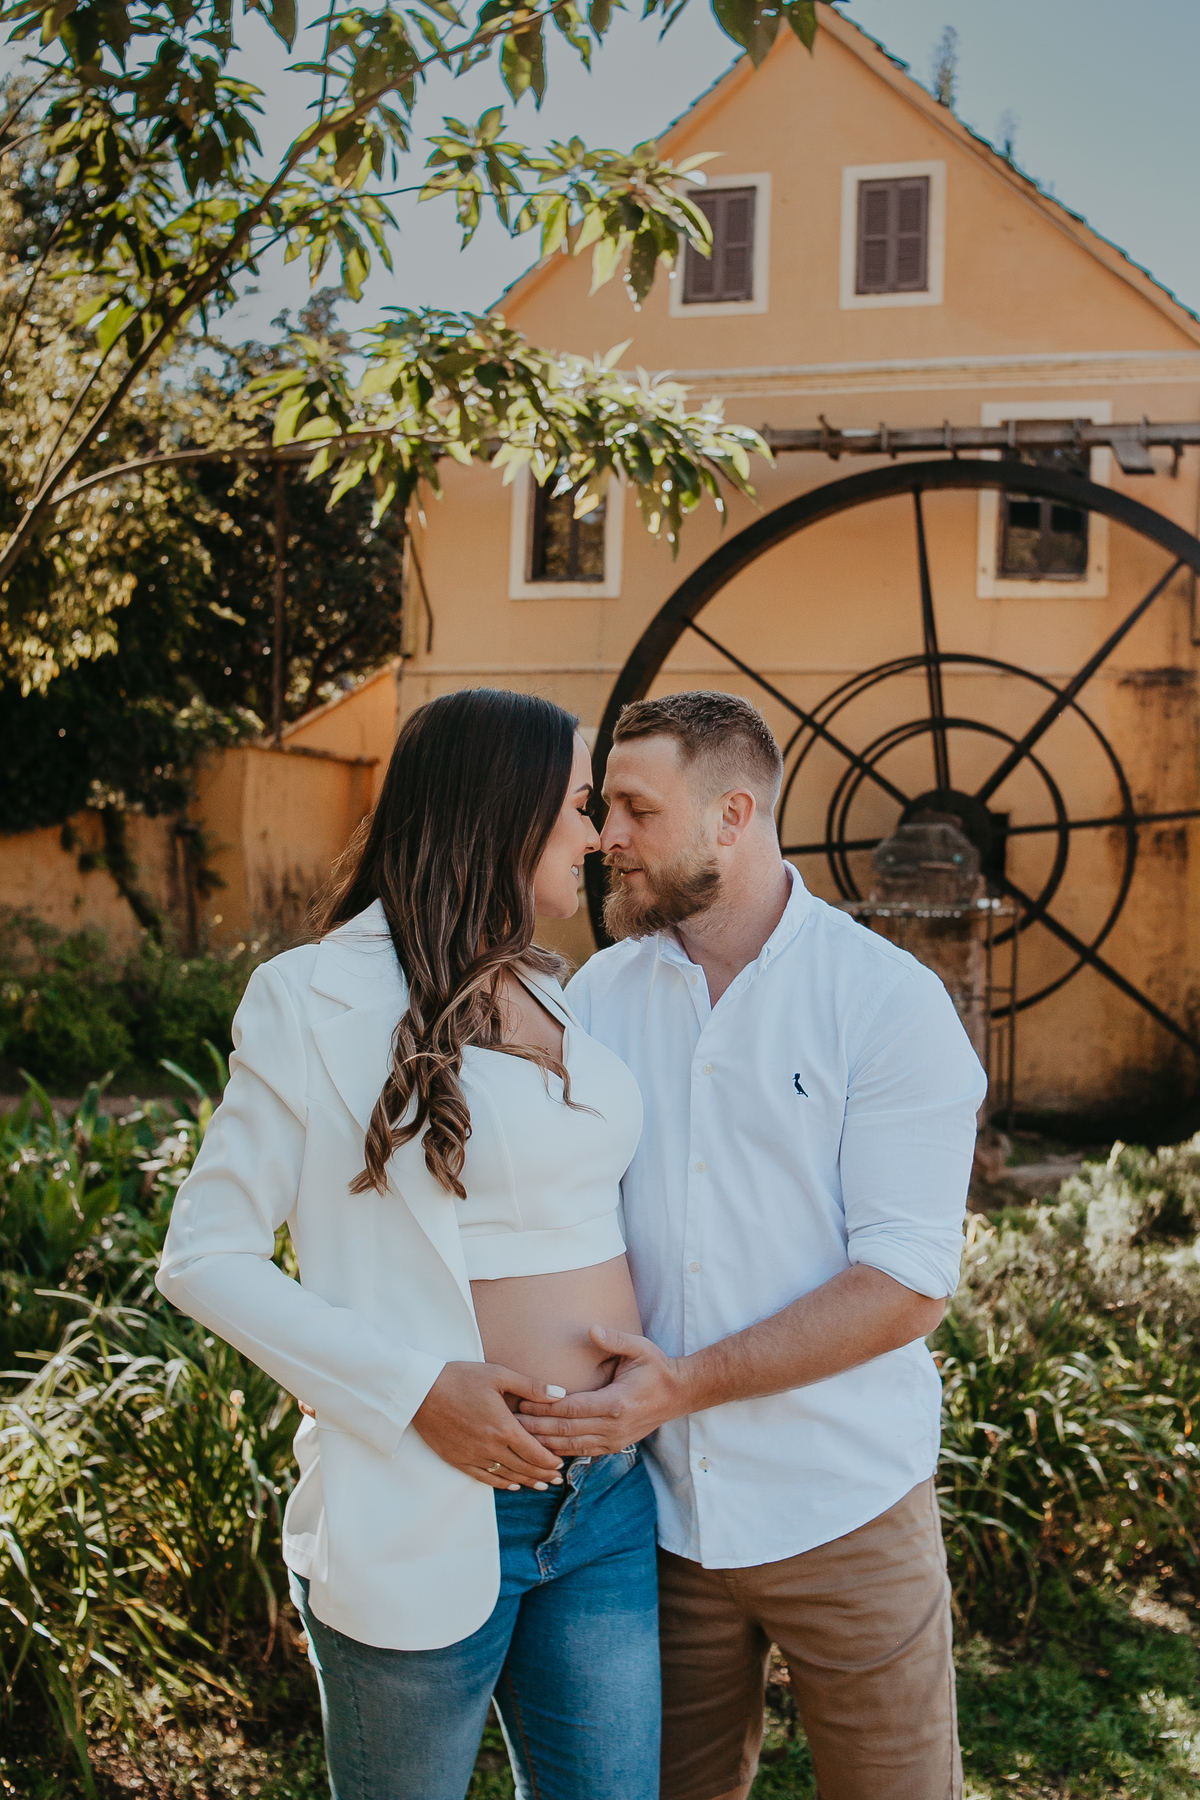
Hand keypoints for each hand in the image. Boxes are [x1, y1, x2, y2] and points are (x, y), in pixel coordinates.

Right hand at [414, 1362, 568, 1490]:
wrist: (421, 1391)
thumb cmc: (460, 1378)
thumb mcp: (499, 1375)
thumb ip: (531, 1387)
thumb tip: (561, 1393)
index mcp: (504, 1427)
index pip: (535, 1452)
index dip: (550, 1461)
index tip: (561, 1464)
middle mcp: (491, 1447)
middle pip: (524, 1467)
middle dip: (543, 1475)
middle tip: (557, 1480)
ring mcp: (473, 1456)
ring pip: (507, 1476)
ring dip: (526, 1482)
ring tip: (540, 1486)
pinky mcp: (458, 1460)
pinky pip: (484, 1478)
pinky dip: (501, 1483)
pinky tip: (511, 1485)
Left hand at [518, 1326, 688, 1455]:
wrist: (679, 1394)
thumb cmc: (656, 1368)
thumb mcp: (640, 1348)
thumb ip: (615, 1340)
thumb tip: (592, 1330)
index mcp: (616, 1403)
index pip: (571, 1409)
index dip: (544, 1408)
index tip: (522, 1403)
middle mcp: (614, 1427)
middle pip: (566, 1432)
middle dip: (536, 1428)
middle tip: (510, 1422)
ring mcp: (615, 1440)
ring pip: (572, 1447)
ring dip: (544, 1443)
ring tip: (519, 1437)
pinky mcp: (615, 1447)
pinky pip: (582, 1452)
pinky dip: (561, 1451)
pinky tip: (543, 1448)